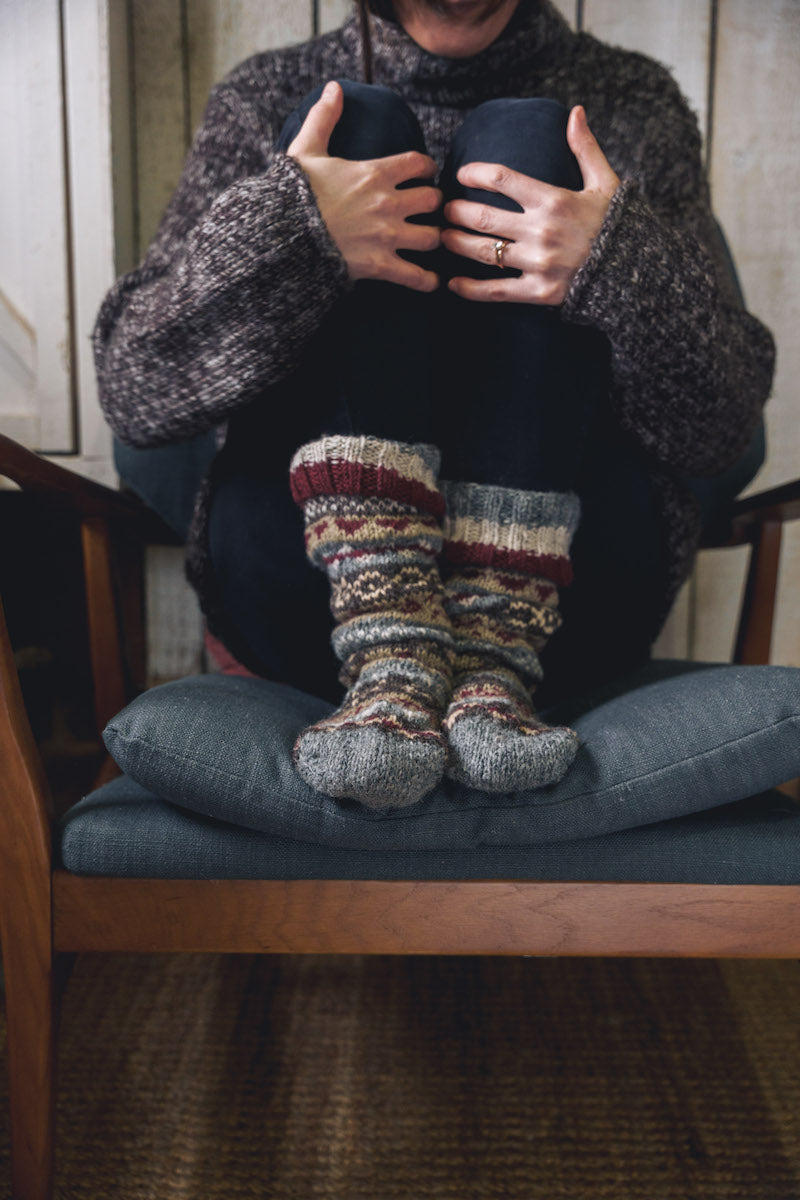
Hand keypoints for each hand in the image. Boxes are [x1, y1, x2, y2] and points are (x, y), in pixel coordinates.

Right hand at [287, 81, 441, 291]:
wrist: (279, 235)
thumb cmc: (292, 194)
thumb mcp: (305, 150)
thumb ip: (324, 118)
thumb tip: (334, 87)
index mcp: (374, 173)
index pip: (420, 163)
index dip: (426, 168)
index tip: (423, 174)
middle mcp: (387, 203)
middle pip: (434, 200)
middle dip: (434, 204)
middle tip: (428, 210)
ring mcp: (386, 236)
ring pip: (433, 237)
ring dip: (434, 239)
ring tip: (429, 241)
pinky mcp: (380, 266)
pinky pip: (417, 277)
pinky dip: (427, 281)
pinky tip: (430, 281)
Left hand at [440, 106, 619, 304]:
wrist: (633, 272)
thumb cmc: (616, 225)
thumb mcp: (606, 183)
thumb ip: (586, 148)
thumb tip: (575, 111)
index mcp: (554, 200)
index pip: (502, 179)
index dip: (475, 173)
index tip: (461, 175)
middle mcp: (542, 231)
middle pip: (483, 217)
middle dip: (456, 211)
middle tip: (443, 209)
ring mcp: (539, 263)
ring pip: (484, 252)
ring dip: (456, 244)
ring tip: (441, 237)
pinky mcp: (538, 292)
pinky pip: (496, 291)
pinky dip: (471, 289)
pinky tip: (452, 283)